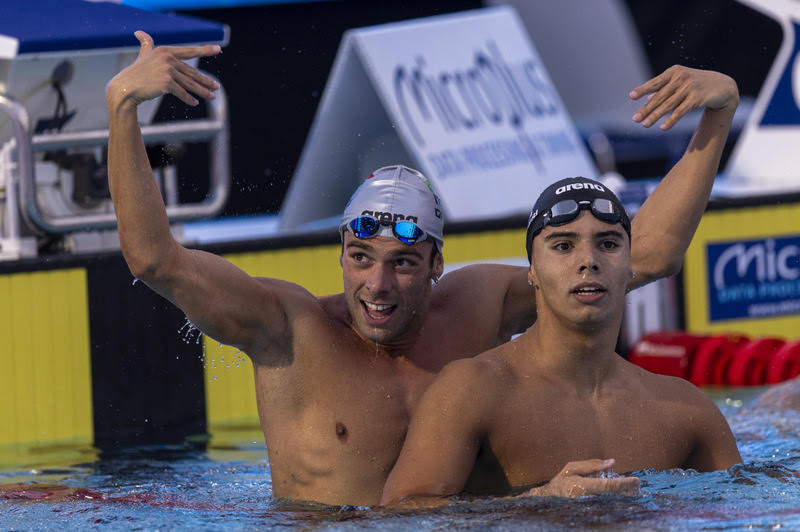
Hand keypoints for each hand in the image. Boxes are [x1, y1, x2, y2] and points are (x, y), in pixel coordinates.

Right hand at [106, 31, 220, 110]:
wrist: (126, 87)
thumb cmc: (135, 72)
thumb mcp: (143, 55)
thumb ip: (146, 44)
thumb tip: (139, 32)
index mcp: (165, 51)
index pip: (189, 51)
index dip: (204, 50)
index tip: (218, 49)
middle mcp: (168, 59)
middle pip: (191, 72)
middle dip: (205, 81)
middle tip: (216, 87)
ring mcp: (167, 70)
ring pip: (190, 84)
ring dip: (202, 91)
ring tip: (212, 96)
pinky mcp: (166, 83)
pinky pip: (182, 93)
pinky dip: (189, 99)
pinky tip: (194, 103)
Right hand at [523, 459, 639, 497]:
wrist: (548, 500)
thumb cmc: (561, 483)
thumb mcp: (572, 468)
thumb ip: (592, 465)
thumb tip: (612, 462)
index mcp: (583, 486)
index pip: (608, 486)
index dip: (624, 484)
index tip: (636, 480)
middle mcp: (588, 499)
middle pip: (614, 497)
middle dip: (628, 491)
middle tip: (638, 486)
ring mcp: (590, 507)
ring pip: (613, 503)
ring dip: (624, 497)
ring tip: (633, 491)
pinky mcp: (591, 512)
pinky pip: (607, 507)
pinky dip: (616, 502)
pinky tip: (622, 497)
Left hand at [629, 65, 738, 130]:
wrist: (723, 86)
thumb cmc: (697, 84)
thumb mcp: (681, 83)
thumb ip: (664, 89)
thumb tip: (647, 99)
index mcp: (674, 72)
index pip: (655, 82)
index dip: (643, 89)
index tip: (631, 96)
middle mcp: (681, 77)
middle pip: (660, 96)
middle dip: (646, 109)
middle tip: (635, 119)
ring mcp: (689, 87)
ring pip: (668, 105)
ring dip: (655, 116)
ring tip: (645, 125)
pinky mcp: (697, 97)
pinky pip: (681, 111)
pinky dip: (671, 120)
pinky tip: (663, 128)